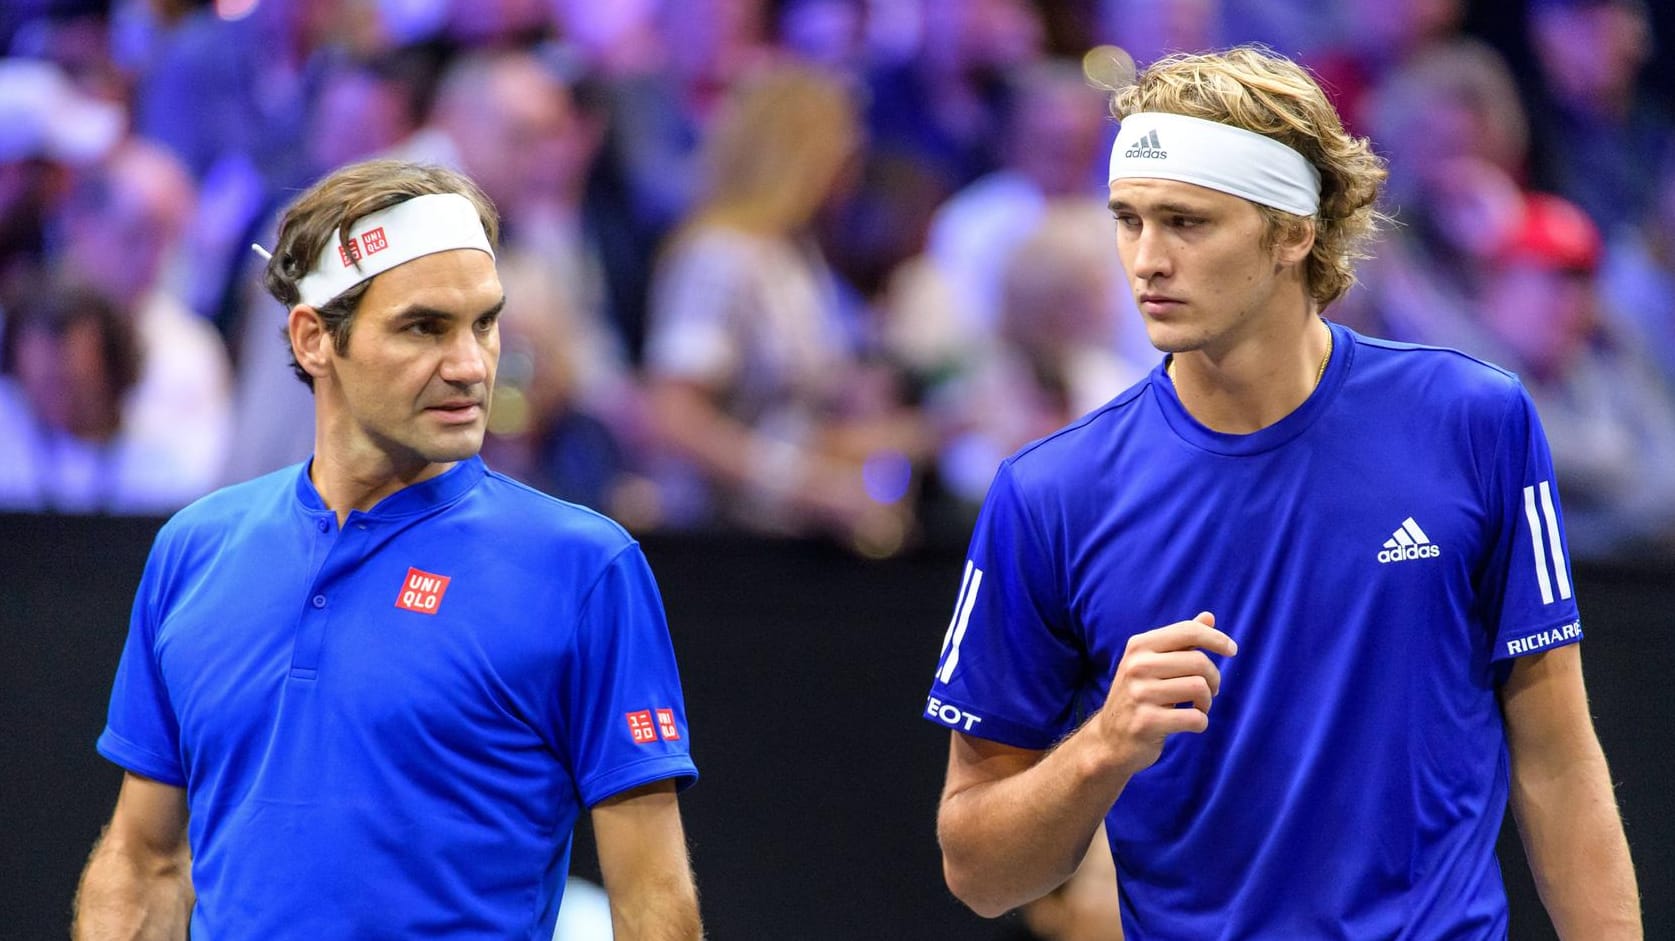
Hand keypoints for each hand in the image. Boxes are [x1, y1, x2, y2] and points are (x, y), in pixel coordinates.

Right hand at [1093, 612, 1237, 776]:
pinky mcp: (1147, 722)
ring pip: (1199, 688)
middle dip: (1214, 679)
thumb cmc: (1139, 696)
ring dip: (1207, 702)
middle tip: (1210, 691)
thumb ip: (1181, 641)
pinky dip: (1201, 723)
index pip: (1187, 631)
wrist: (1109, 739)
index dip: (1216, 639)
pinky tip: (1191, 723)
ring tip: (1198, 708)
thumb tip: (1209, 617)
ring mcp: (1140, 694)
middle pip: (1199, 662)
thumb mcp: (1153, 663)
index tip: (1232, 650)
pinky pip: (1195, 718)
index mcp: (1139, 646)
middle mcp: (1137, 666)